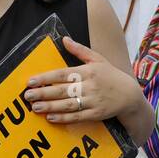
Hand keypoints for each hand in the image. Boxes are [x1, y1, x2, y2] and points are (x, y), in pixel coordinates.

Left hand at [24, 36, 141, 122]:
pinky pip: (77, 116)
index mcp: (88, 71)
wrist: (130, 95)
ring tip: (35, 107)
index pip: (63, 74)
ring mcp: (93, 101)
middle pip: (63, 90)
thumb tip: (64, 39)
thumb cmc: (111, 76)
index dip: (46, 78)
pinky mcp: (96, 114)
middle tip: (27, 96)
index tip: (31, 81)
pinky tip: (51, 117)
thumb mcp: (98, 59)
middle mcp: (90, 86)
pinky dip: (64, 118)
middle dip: (44, 93)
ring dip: (50, 107)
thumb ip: (80, 50)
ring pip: (68, 105)